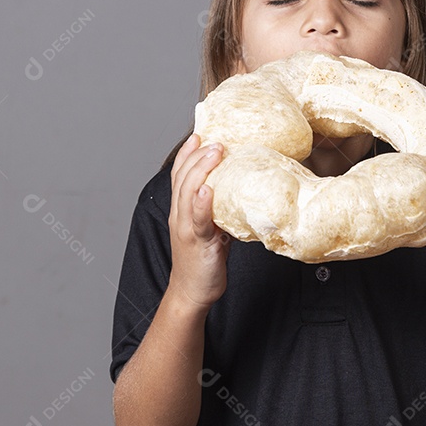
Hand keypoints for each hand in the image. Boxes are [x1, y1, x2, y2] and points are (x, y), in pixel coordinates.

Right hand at [167, 133, 230, 309]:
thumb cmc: (205, 260)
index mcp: (182, 210)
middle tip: (214, 138)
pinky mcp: (198, 242)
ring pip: (188, 192)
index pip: (179, 175)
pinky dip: (201, 202)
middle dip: (196, 155)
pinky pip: (198, 219)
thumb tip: (246, 193)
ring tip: (214, 152)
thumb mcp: (213, 228)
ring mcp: (186, 228)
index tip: (199, 133)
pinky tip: (207, 189)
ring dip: (200, 169)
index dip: (186, 153)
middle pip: (183, 178)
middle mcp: (179, 215)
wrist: (192, 292)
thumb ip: (222, 210)